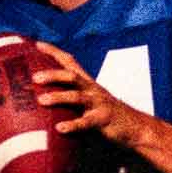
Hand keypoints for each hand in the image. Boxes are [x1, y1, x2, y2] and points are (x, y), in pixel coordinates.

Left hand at [32, 42, 148, 148]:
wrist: (137, 128)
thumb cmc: (106, 116)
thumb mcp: (89, 103)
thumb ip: (70, 101)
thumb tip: (42, 104)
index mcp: (87, 83)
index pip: (69, 62)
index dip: (54, 52)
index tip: (36, 44)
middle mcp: (92, 89)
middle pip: (71, 76)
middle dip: (52, 74)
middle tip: (34, 78)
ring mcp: (99, 103)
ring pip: (77, 96)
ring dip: (58, 97)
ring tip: (41, 100)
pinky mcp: (103, 119)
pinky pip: (86, 122)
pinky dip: (73, 124)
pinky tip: (59, 128)